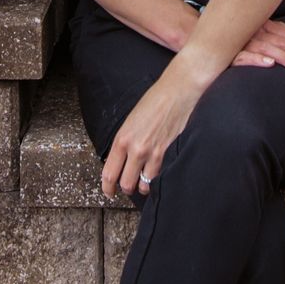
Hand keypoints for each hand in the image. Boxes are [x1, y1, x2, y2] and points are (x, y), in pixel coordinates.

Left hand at [101, 54, 206, 198]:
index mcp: (122, 138)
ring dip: (142, 187)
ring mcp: (152, 152)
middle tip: (126, 188)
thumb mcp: (131, 120)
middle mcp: (135, 148)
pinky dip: (156, 181)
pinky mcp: (167, 153)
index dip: (107, 187)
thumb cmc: (154, 101)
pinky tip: (157, 177)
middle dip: (124, 189)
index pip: (109, 173)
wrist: (177, 91)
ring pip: (143, 185)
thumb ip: (125, 141)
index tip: (108, 192)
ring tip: (143, 183)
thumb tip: (121, 161)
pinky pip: (159, 176)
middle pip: (125, 184)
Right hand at [231, 20, 284, 73]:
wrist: (207, 41)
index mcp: (266, 26)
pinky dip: (257, 59)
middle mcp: (257, 32)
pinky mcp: (230, 54)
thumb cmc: (236, 41)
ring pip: (269, 49)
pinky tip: (269, 64)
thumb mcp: (259, 35)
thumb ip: (276, 35)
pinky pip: (244, 56)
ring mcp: (243, 42)